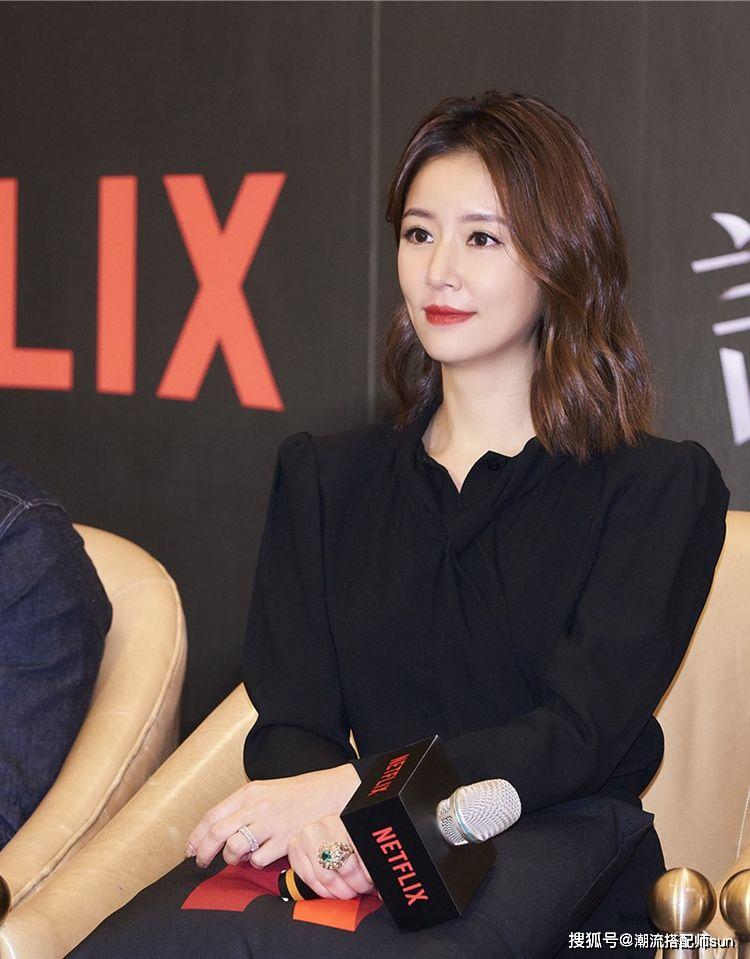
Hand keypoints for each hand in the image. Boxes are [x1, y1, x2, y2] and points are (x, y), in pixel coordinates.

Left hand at [185, 763, 360, 869]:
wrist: (332, 793)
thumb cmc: (297, 794)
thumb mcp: (266, 792)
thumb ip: (242, 807)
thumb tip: (218, 830)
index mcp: (250, 793)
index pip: (212, 816)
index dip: (196, 836)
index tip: (190, 850)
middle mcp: (257, 807)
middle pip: (217, 833)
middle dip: (203, 853)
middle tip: (201, 862)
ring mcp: (271, 824)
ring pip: (234, 848)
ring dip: (231, 858)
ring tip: (237, 858)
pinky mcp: (285, 841)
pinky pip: (259, 860)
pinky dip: (256, 863)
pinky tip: (263, 856)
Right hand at [288, 814, 374, 898]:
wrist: (323, 828)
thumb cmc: (347, 837)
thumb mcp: (361, 842)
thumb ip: (371, 860)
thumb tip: (384, 890)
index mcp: (348, 819)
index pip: (362, 851)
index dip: (369, 874)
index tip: (373, 882)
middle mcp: (327, 823)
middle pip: (346, 867)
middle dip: (357, 885)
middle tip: (363, 888)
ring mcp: (309, 834)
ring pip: (327, 876)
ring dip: (341, 891)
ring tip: (349, 891)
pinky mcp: (295, 846)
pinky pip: (310, 879)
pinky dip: (324, 891)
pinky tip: (333, 890)